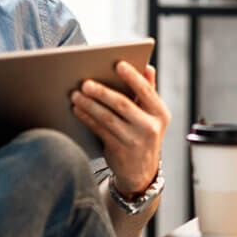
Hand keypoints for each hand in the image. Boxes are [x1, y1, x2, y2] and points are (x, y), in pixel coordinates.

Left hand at [71, 62, 170, 194]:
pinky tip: (78, 109)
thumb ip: (149, 91)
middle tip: (85, 82)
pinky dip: (87, 118)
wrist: (140, 172)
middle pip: (123, 104)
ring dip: (89, 105)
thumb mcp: (152, 115)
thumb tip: (148, 67)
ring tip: (76, 94)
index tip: (118, 64)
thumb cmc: (143, 134)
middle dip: (102, 92)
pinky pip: (99, 130)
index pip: (146, 91)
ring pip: (107, 118)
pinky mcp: (119, 150)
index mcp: (160, 113)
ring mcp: (134, 141)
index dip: (132, 77)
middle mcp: (150, 127)